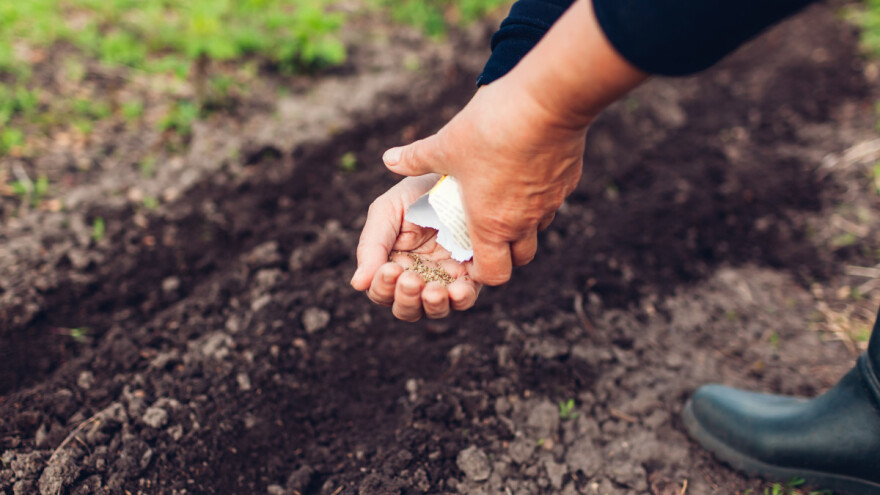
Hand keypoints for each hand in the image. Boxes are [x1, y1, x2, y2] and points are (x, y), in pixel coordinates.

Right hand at [351, 175, 482, 321]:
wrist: (456, 173)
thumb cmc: (417, 192)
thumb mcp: (387, 212)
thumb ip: (371, 247)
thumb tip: (357, 285)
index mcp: (392, 262)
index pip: (382, 291)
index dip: (383, 287)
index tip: (391, 269)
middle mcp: (418, 276)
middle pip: (406, 308)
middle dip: (406, 299)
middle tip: (411, 280)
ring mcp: (445, 277)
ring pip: (434, 310)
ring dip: (432, 305)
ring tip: (434, 291)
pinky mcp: (473, 274)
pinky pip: (466, 298)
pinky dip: (461, 299)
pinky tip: (458, 289)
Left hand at [380, 0, 645, 286]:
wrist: (548, 101)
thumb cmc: (491, 129)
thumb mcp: (446, 145)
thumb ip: (416, 158)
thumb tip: (389, 160)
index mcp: (491, 224)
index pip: (493, 275)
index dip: (480, 272)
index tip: (467, 256)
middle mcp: (525, 222)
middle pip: (519, 259)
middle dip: (503, 253)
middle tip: (484, 230)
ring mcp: (550, 203)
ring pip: (537, 229)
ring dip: (522, 223)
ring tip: (501, 197)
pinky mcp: (567, 181)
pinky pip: (552, 200)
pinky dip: (538, 196)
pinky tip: (523, 170)